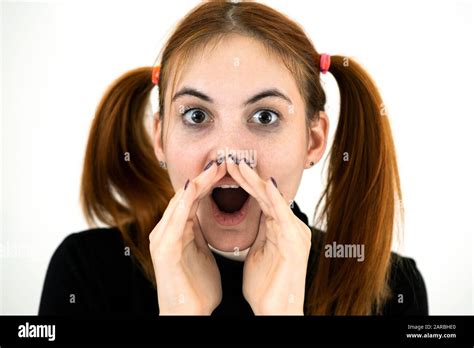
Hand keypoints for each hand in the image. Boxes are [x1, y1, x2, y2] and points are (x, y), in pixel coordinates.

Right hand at [149, 160, 225, 314]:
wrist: (188, 315)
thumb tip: (208, 215)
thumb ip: (200, 232)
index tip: (226, 168)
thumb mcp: (202, 252)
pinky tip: (197, 187)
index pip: (192, 198)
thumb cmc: (196, 288)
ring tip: (215, 168)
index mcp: (177, 231)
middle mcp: (166, 231)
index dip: (208, 182)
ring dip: (198, 183)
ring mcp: (162, 239)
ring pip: (179, 202)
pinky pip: (176, 219)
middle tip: (223, 160)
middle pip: (185, 195)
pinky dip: (186, 201)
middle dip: (204, 177)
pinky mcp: (165, 249)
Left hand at [227, 158, 311, 314]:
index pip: (261, 198)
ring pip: (273, 199)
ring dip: (255, 181)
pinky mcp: (295, 243)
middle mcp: (290, 227)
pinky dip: (272, 199)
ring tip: (238, 164)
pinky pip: (282, 215)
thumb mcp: (258, 252)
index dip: (246, 182)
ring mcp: (295, 233)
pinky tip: (264, 183)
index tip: (228, 169)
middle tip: (231, 158)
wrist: (277, 312)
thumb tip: (249, 214)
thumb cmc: (267, 286)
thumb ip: (259, 231)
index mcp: (281, 229)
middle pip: (267, 194)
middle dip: (248, 176)